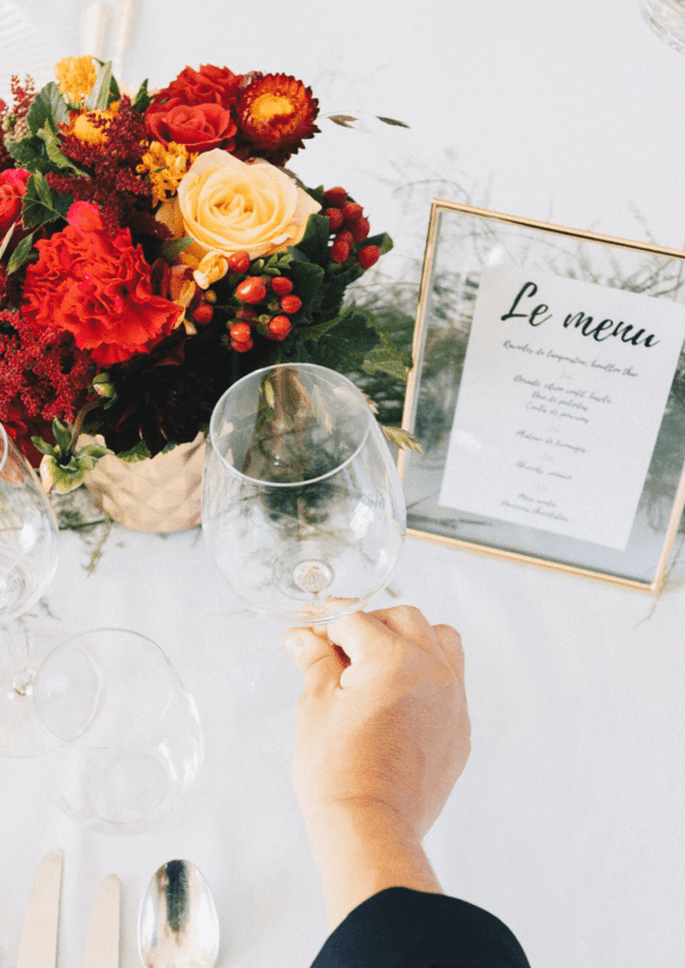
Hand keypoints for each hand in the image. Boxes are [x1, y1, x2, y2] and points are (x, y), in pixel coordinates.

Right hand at [284, 605, 470, 840]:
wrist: (370, 829)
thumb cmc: (338, 772)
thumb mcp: (315, 706)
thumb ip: (314, 661)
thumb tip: (302, 638)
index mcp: (393, 658)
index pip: (355, 620)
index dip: (325, 625)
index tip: (309, 636)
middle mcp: (433, 670)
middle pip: (404, 619)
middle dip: (368, 625)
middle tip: (339, 648)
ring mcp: (453, 699)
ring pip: (441, 639)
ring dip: (410, 639)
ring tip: (378, 663)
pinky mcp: (460, 728)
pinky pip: (453, 680)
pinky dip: (429, 673)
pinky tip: (400, 695)